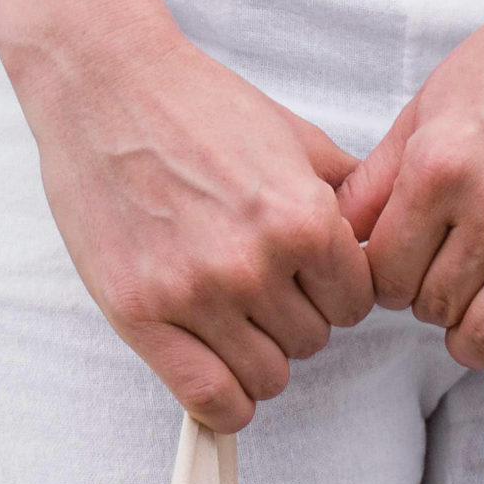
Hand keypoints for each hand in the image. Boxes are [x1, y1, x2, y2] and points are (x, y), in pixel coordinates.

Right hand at [13, 15, 375, 429]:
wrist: (104, 82)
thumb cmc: (195, 103)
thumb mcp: (290, 134)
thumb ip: (341, 192)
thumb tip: (379, 236)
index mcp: (302, 219)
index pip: (355, 306)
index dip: (334, 294)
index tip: (307, 280)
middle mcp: (253, 264)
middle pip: (313, 344)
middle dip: (294, 319)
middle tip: (258, 286)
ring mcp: (196, 294)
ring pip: (268, 377)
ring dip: (257, 356)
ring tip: (231, 315)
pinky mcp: (143, 315)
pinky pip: (210, 400)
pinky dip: (224, 401)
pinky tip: (218, 370)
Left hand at [340, 0, 483, 384]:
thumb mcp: (431, 101)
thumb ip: (382, 178)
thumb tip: (341, 241)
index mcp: (440, 162)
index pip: (386, 275)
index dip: (389, 287)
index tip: (406, 277)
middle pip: (433, 306)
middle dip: (432, 307)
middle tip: (450, 285)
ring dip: (474, 337)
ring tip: (478, 317)